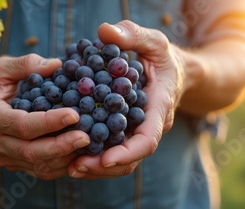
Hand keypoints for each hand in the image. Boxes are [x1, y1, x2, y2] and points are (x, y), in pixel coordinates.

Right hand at [0, 54, 90, 179]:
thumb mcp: (1, 68)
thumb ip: (26, 64)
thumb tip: (56, 65)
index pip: (22, 125)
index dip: (49, 122)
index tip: (74, 114)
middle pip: (31, 151)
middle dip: (61, 146)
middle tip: (87, 136)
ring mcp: (4, 157)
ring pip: (38, 165)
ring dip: (65, 157)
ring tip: (88, 146)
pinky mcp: (14, 165)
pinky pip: (40, 170)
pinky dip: (62, 165)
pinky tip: (79, 154)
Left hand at [69, 20, 189, 177]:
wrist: (174, 73)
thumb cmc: (164, 57)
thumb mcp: (154, 42)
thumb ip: (132, 36)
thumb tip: (104, 30)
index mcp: (158, 109)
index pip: (147, 140)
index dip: (127, 153)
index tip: (105, 159)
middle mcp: (149, 127)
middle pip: (130, 158)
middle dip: (104, 166)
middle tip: (76, 167)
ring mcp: (137, 133)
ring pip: (121, 161)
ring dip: (97, 167)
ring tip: (70, 168)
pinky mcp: (125, 132)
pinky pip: (112, 150)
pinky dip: (94, 156)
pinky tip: (72, 156)